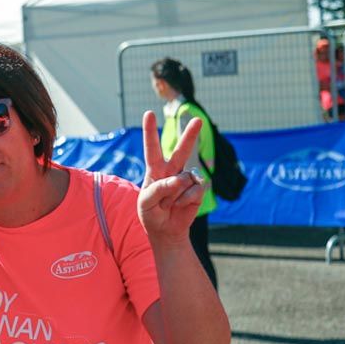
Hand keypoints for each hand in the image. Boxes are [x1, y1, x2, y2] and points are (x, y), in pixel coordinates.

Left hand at [138, 111, 205, 243]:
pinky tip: (180, 206)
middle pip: (181, 150)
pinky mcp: (198, 189)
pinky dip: (185, 201)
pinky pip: (194, 191)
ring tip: (169, 204)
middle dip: (190, 135)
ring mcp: (186, 179)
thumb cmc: (151, 213)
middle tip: (198, 120)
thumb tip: (179, 179)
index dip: (150, 131)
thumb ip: (158, 189)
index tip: (149, 114)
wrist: (166, 230)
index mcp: (155, 170)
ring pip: (185, 178)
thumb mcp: (145, 203)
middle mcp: (171, 171)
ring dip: (175, 195)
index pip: (152, 148)